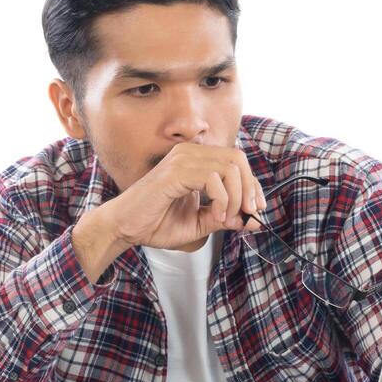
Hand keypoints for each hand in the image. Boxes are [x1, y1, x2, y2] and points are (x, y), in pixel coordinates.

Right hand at [104, 142, 266, 250]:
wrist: (124, 227)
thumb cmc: (154, 223)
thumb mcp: (199, 222)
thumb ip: (225, 217)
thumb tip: (252, 220)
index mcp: (195, 160)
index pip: (236, 161)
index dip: (252, 185)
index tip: (256, 209)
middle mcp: (190, 153)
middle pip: (238, 159)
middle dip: (250, 188)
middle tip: (247, 213)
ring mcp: (182, 159)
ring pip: (229, 167)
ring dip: (235, 197)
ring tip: (226, 218)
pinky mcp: (175, 171)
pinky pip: (212, 178)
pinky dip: (221, 199)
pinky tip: (214, 216)